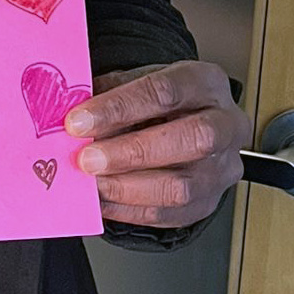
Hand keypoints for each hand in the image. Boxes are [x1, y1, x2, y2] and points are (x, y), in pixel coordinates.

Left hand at [65, 61, 249, 227]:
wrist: (188, 120)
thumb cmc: (160, 99)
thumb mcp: (137, 79)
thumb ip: (109, 92)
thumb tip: (68, 110)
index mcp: (205, 83)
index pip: (165, 92)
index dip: (119, 107)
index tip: (79, 121)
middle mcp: (225, 124)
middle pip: (188, 139)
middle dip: (131, 152)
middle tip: (87, 158)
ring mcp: (222, 167)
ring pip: (182, 186)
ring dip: (127, 187)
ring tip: (91, 182)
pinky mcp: (210, 201)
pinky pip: (172, 214)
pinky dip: (131, 210)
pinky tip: (104, 201)